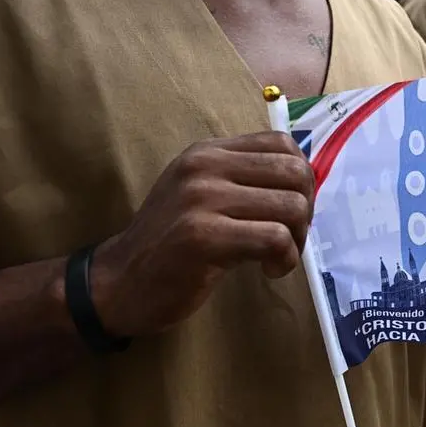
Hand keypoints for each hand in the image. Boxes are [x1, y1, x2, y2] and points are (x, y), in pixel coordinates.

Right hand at [91, 132, 314, 336]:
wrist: (119, 282)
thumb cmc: (169, 245)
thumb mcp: (200, 196)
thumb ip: (242, 181)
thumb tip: (303, 184)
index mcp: (207, 152)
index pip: (281, 144)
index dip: (301, 179)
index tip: (289, 211)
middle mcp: (204, 166)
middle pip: (294, 173)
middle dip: (306, 211)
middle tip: (289, 239)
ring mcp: (202, 199)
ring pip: (291, 206)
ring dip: (297, 240)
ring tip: (277, 257)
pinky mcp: (204, 236)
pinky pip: (274, 238)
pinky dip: (285, 259)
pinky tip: (269, 270)